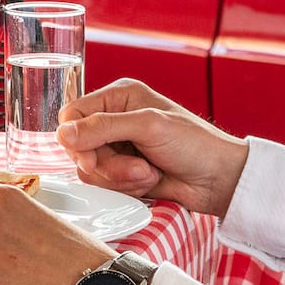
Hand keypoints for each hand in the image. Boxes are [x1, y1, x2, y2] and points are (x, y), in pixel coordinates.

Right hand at [56, 79, 249, 217]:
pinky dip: (127, 188)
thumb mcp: (148, 126)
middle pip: (79, 147)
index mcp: (119, 97)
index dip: (76, 139)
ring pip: (91, 170)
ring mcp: (119, 148)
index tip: (91, 158)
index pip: (72, 115)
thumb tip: (63, 134)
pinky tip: (151, 181)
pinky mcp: (124, 173)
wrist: (221, 180)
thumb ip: (103, 127)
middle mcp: (114, 120)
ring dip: (120, 178)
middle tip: (137, 167)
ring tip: (149, 173)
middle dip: (107, 164)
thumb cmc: (196, 144)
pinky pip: (105, 185)